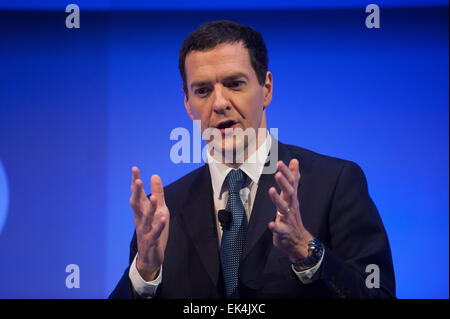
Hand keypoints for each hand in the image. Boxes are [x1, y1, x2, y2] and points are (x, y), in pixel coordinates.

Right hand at [130, 166, 169, 280]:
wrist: (149, 257)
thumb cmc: (153, 230)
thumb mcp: (159, 209)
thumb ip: (157, 193)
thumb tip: (155, 175)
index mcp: (142, 211)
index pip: (137, 194)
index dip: (135, 182)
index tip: (135, 169)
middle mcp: (140, 219)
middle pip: (136, 204)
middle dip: (136, 193)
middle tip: (137, 181)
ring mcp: (145, 230)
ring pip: (146, 218)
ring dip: (149, 209)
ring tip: (153, 198)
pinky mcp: (151, 241)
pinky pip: (154, 233)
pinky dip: (158, 226)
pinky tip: (163, 219)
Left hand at [268, 159, 312, 262]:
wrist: (298, 241)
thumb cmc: (291, 215)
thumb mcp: (292, 195)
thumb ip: (293, 178)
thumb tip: (295, 160)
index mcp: (291, 198)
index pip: (291, 183)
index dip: (286, 173)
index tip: (280, 162)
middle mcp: (290, 206)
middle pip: (289, 193)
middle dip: (284, 183)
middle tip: (278, 173)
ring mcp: (288, 219)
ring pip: (283, 208)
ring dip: (277, 199)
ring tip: (271, 190)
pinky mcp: (284, 231)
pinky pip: (280, 229)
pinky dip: (276, 227)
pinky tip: (271, 224)